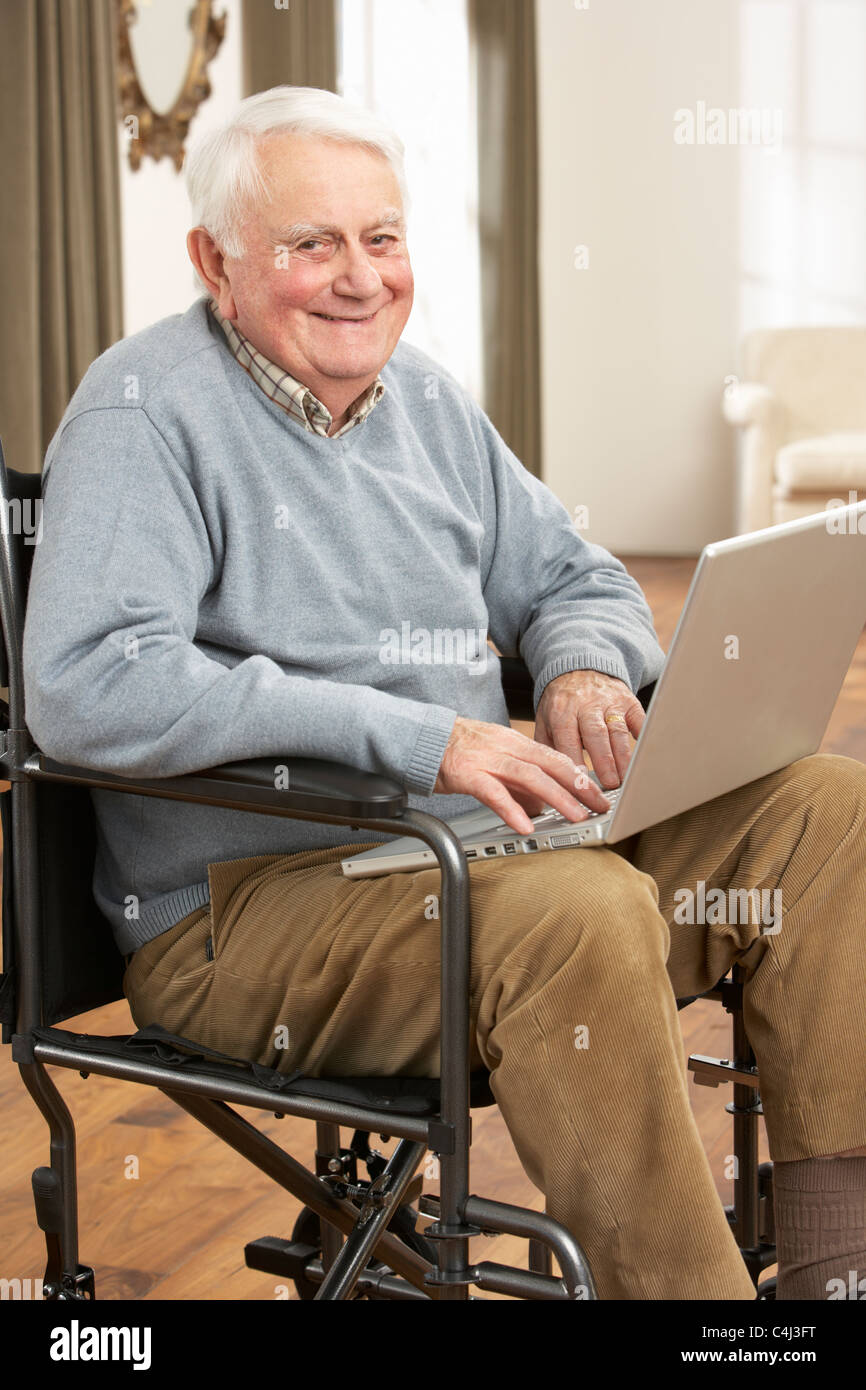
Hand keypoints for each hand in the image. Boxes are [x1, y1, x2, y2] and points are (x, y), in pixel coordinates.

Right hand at [433, 716, 612, 836]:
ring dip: (557, 797)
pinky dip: (512, 809)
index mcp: (514, 742)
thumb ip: (518, 784)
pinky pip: (493, 792)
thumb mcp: (494, 761)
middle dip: (579, 786)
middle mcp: (505, 747)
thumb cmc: (455, 750)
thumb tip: (541, 806)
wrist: (418, 737)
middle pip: (550, 764)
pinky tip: (525, 825)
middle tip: (599, 806)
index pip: (555, 757)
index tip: (599, 793)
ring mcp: (486, 759)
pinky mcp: (466, 773)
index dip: (580, 775)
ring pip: (530, 776)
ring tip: (575, 816)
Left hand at [534, 669, 643, 789]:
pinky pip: (639, 719)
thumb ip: (547, 747)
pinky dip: (643, 736)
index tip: (582, 785)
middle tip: (611, 785)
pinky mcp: (628, 701)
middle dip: (604, 762)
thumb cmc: (561, 703)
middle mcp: (586, 704)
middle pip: (596, 734)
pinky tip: (644, 755)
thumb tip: (552, 779)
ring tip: (627, 778)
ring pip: (618, 731)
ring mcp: (609, 702)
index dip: (575, 762)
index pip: (567, 738)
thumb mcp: (544, 721)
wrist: (579, 669)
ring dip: (624, 757)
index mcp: (561, 711)